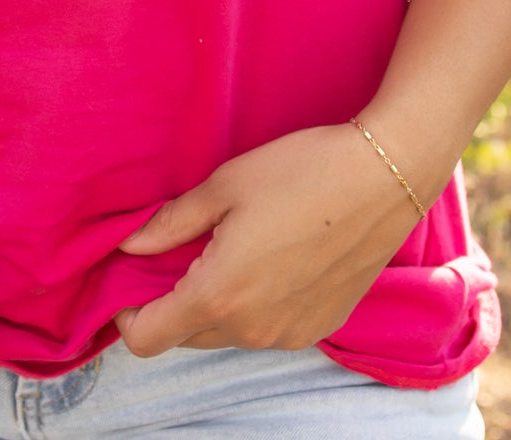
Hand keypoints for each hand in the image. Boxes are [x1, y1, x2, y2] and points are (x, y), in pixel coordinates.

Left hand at [112, 124, 424, 355]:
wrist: (383, 178)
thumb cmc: (300, 171)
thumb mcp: (225, 186)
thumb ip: (171, 224)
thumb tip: (129, 247)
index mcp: (219, 295)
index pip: (148, 339)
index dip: (127, 314)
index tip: (130, 279)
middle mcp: (251, 330)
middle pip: (185, 336)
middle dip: (171, 302)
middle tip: (181, 250)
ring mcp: (288, 335)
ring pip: (227, 333)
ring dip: (215, 303)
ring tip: (232, 246)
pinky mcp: (319, 328)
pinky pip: (266, 329)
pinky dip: (254, 305)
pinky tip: (271, 258)